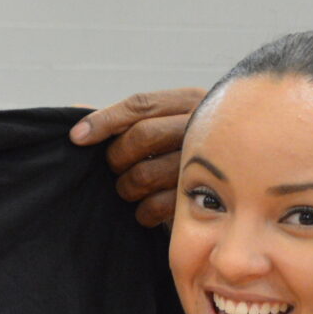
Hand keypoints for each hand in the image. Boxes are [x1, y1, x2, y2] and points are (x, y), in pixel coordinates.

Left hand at [71, 88, 200, 227]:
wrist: (237, 182)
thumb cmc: (185, 150)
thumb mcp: (164, 124)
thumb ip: (124, 117)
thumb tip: (75, 106)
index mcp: (191, 102)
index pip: (140, 105)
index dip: (104, 120)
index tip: (77, 138)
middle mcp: (203, 128)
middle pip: (141, 136)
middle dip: (117, 156)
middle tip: (115, 168)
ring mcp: (206, 164)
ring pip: (144, 173)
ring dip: (127, 186)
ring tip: (130, 188)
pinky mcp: (204, 199)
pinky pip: (156, 205)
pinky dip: (142, 211)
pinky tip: (144, 209)